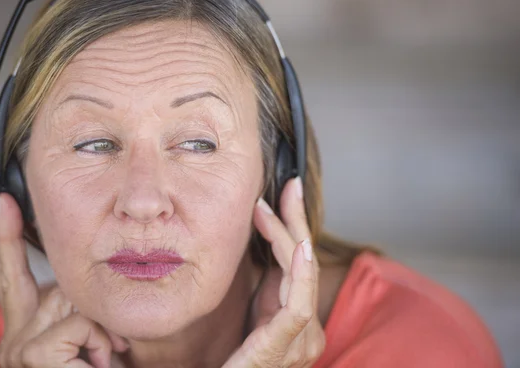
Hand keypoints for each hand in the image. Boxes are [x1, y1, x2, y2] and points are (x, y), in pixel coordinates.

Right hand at [0, 192, 128, 367]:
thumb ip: (77, 309)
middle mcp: (13, 337)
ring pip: (73, 301)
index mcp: (24, 327)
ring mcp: (19, 347)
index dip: (7, 235)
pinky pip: (79, 322)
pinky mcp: (34, 355)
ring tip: (103, 358)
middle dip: (92, 308)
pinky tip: (97, 362)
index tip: (5, 202)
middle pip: (60, 285)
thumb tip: (87, 283)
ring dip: (101, 329)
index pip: (11, 272)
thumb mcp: (87, 336)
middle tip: (106, 344)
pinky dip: (99, 340)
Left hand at [224, 177, 324, 367]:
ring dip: (289, 237)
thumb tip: (258, 245)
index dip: (293, 226)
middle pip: (304, 263)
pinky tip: (297, 246)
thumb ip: (262, 288)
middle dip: (296, 221)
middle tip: (290, 186)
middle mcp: (306, 328)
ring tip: (273, 207)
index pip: (299, 263)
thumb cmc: (232, 362)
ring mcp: (301, 339)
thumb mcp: (250, 315)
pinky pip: (298, 305)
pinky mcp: (287, 346)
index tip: (285, 194)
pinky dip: (300, 272)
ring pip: (301, 276)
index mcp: (294, 318)